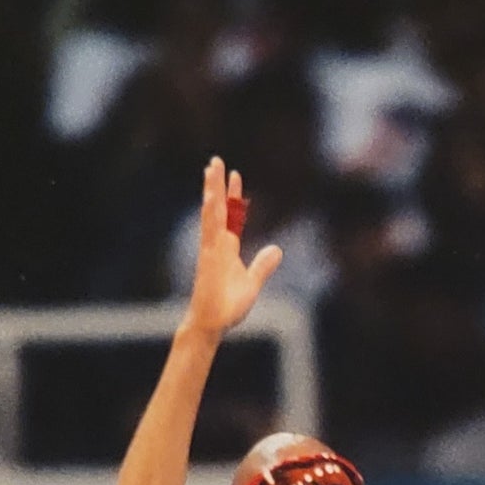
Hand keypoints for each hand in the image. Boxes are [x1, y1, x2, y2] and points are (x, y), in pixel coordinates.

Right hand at [184, 157, 283, 339]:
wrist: (213, 324)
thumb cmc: (227, 306)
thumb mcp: (252, 283)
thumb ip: (263, 266)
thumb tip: (277, 249)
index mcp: (227, 248)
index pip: (231, 215)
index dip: (233, 196)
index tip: (235, 175)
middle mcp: (217, 244)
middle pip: (218, 208)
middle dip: (217, 184)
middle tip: (216, 160)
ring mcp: (210, 249)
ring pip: (211, 214)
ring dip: (211, 191)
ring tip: (211, 169)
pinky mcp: (207, 258)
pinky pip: (208, 232)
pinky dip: (210, 214)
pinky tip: (210, 197)